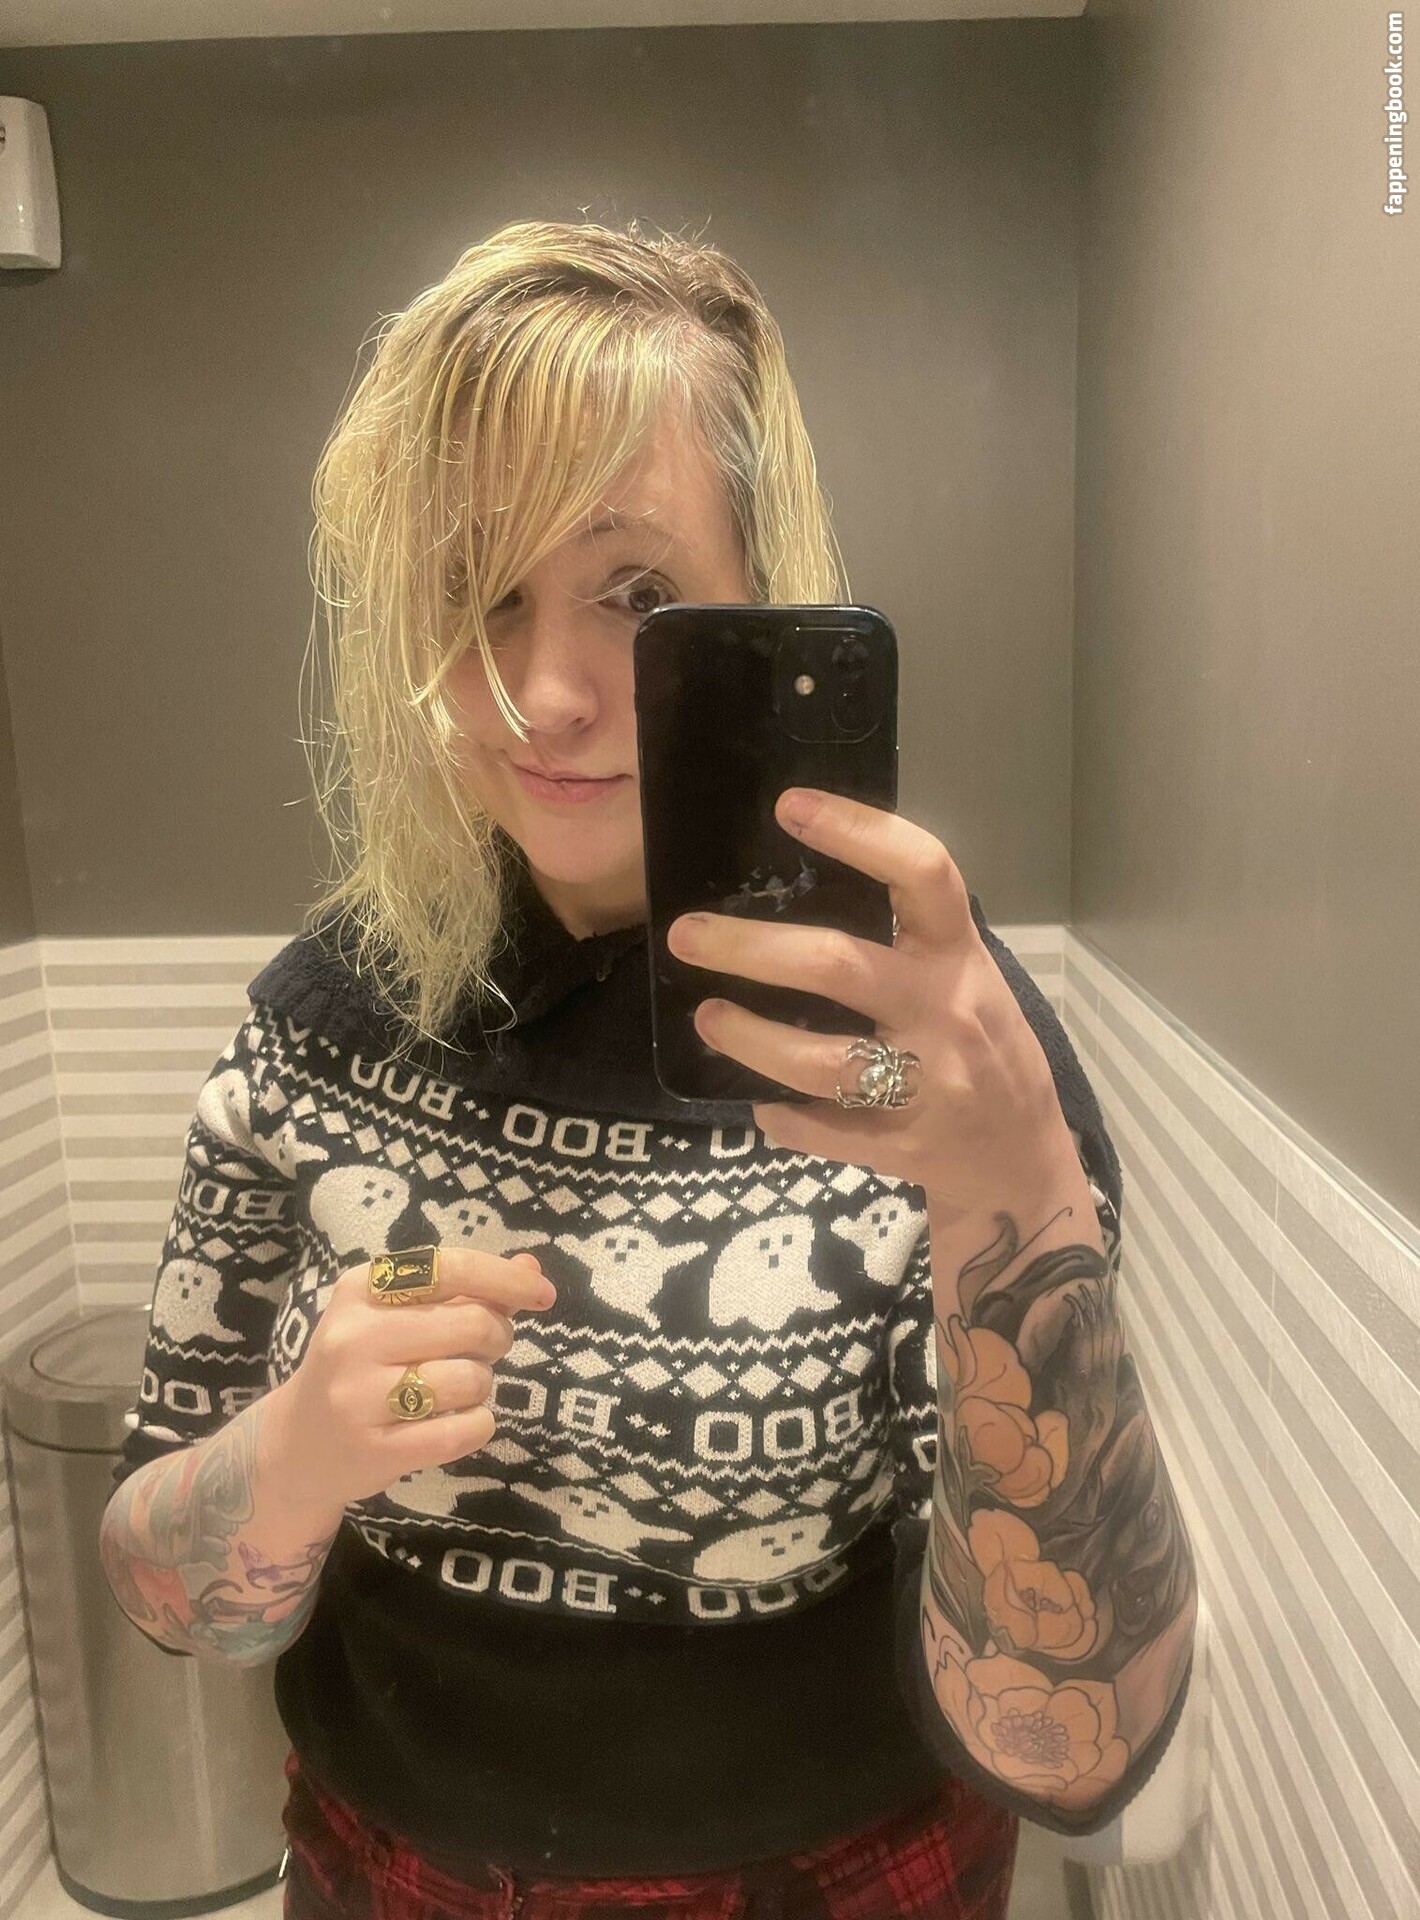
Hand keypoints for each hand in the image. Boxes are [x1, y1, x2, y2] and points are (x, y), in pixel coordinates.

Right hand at [261, 1250, 557, 1510]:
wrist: (296, 1445)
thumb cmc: (361, 1366)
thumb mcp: (397, 1315)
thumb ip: (464, 1290)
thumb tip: (530, 1268)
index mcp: (361, 1289)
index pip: (451, 1267)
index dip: (506, 1279)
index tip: (542, 1294)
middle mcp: (354, 1337)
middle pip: (472, 1324)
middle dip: (497, 1336)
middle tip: (484, 1349)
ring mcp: (359, 1396)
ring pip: (472, 1380)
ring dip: (481, 1385)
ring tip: (454, 1389)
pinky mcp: (375, 1450)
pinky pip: (463, 1431)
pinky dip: (478, 1425)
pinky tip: (457, 1422)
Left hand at [665, 787, 1069, 1219]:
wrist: (1020, 1157)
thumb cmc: (982, 1044)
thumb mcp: (964, 975)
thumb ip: (904, 937)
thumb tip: (795, 883)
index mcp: (959, 955)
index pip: (922, 873)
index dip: (857, 832)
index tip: (789, 806)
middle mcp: (945, 1011)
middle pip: (838, 965)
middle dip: (750, 948)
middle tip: (687, 935)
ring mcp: (927, 1085)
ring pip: (820, 1060)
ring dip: (749, 1038)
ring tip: (706, 1018)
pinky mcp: (902, 1148)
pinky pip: (820, 1130)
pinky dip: (780, 1114)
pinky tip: (760, 1099)